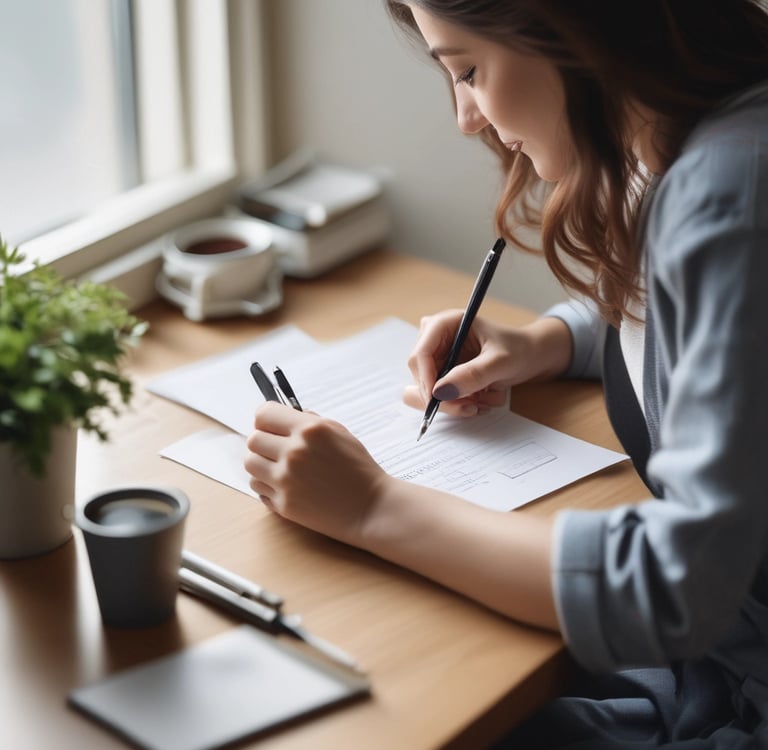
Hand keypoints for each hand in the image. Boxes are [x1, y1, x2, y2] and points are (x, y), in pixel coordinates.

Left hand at [244, 403, 390, 545]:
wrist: (371, 507)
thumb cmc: (358, 469)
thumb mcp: (340, 433)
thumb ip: (309, 421)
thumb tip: (283, 416)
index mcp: (310, 429)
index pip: (264, 414)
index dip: (266, 420)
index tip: (272, 427)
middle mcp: (295, 451)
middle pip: (253, 439)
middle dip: (264, 443)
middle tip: (277, 450)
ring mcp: (287, 479)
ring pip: (250, 463)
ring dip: (262, 464)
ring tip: (279, 468)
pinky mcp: (284, 503)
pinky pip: (258, 487)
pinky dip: (267, 485)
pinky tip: (285, 485)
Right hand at [404, 311, 571, 415]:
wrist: (531, 357)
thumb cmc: (519, 350)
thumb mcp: (500, 362)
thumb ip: (473, 375)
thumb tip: (441, 391)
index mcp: (446, 324)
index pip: (420, 354)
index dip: (425, 380)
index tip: (439, 400)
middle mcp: (437, 340)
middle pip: (421, 376)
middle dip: (445, 396)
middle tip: (470, 407)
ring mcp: (439, 359)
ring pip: (429, 391)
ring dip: (455, 402)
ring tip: (482, 400)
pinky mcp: (444, 374)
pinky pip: (441, 397)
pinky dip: (460, 403)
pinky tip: (481, 398)